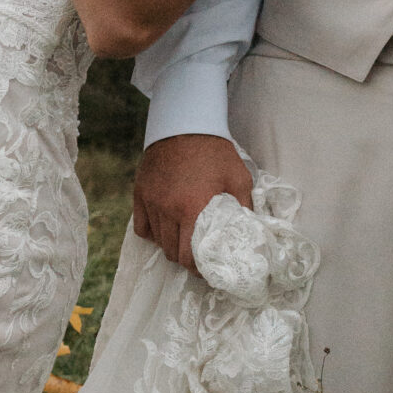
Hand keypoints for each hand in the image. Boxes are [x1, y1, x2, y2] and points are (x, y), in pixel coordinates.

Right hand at [132, 132, 253, 270]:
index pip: (189, 257)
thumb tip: (252, 231)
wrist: (185, 123)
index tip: (208, 268)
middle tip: (199, 257)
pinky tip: (167, 227)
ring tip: (185, 240)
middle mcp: (168, 209)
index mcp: (193, 209)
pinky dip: (154, 232)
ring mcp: (151, 202)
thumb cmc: (215, 151)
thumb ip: (244, 207)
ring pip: (158, 241)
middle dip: (186, 260)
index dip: (199, 269)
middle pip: (172, 253)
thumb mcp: (238, 177)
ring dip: (171, 245)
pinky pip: (142, 227)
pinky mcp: (140, 193)